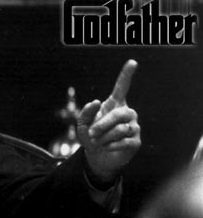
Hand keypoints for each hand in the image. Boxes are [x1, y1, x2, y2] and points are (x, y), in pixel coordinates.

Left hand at [77, 60, 140, 185]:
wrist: (97, 156)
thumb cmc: (91, 136)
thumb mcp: (82, 124)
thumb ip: (85, 112)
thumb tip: (96, 101)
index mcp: (115, 105)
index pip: (121, 87)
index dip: (126, 75)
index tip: (132, 62)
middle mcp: (127, 113)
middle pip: (119, 114)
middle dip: (102, 124)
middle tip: (91, 133)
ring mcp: (134, 126)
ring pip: (120, 129)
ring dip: (104, 138)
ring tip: (99, 142)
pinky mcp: (136, 141)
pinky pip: (124, 141)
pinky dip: (110, 146)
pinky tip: (107, 147)